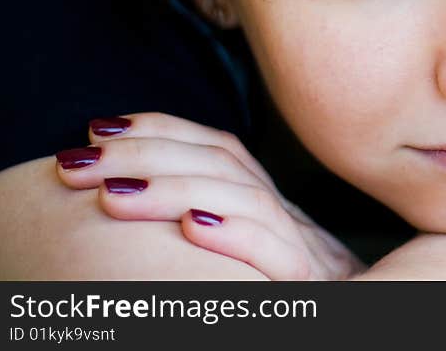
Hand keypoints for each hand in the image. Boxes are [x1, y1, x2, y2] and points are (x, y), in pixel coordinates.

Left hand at [54, 113, 362, 279]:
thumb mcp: (251, 250)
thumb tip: (129, 182)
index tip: (100, 128)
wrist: (366, 317)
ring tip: (112, 194)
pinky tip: (193, 226)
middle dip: (148, 154)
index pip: (222, 147)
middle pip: (226, 164)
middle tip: (79, 162)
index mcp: (273, 205)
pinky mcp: (312, 286)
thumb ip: (216, 213)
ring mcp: (307, 250)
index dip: (162, 129)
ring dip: (175, 191)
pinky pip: (278, 255)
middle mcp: (292, 217)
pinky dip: (236, 235)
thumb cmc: (288, 293)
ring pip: (248, 200)